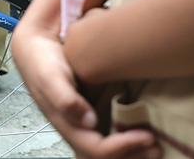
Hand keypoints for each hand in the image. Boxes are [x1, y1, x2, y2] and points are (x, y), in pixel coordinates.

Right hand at [12, 15, 159, 158]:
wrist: (35, 45)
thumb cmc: (42, 61)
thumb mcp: (49, 76)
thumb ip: (64, 98)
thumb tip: (89, 121)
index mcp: (67, 125)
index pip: (97, 149)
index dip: (122, 148)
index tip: (147, 135)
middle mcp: (77, 128)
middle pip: (105, 155)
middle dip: (132, 154)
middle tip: (157, 146)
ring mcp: (84, 121)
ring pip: (108, 146)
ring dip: (132, 150)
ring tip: (155, 143)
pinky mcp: (91, 110)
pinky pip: (110, 131)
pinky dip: (128, 134)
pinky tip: (143, 126)